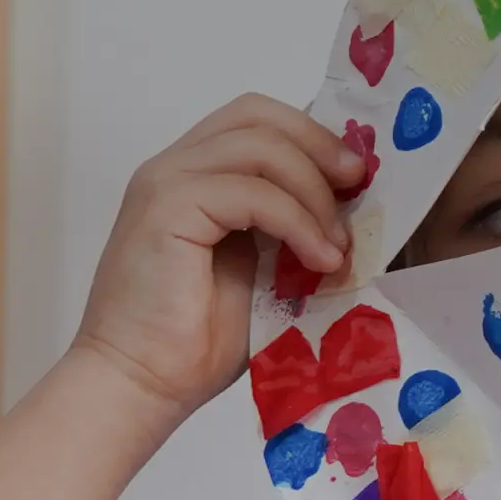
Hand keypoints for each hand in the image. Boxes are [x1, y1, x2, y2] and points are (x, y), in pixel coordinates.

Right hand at [70, 93, 362, 426]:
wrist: (140, 384)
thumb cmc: (195, 345)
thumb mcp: (263, 273)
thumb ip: (290, 232)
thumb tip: (351, 214)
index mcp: (194, 176)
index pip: (257, 121)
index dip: (312, 137)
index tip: (356, 179)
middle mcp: (175, 167)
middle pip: (259, 114)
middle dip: (320, 145)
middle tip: (359, 188)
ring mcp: (166, 182)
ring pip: (261, 146)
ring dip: (314, 192)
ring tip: (337, 247)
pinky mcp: (168, 208)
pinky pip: (253, 192)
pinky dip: (298, 221)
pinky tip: (319, 259)